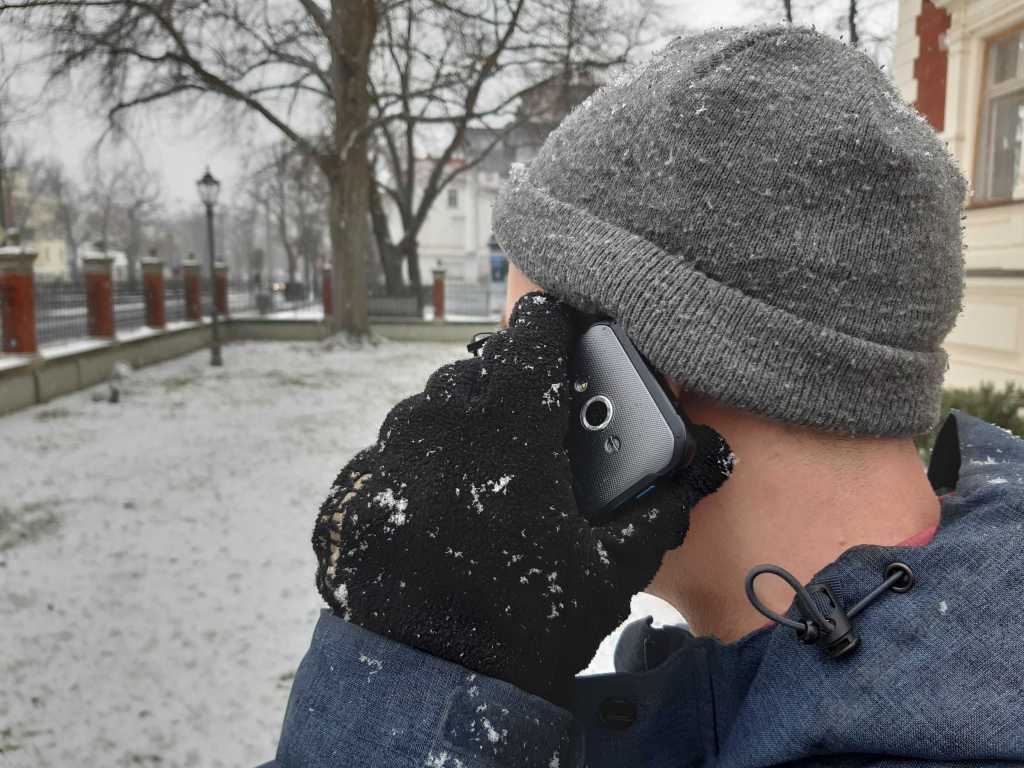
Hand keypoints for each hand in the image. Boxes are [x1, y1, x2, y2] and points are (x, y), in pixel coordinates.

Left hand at [313, 293, 732, 702]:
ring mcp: (388, 456)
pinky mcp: (353, 493)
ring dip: (460, 427)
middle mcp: (440, 423)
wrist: (431, 689)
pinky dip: (417, 468)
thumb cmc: (527, 624)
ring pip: (428, 410)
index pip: (535, 332)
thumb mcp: (607, 571)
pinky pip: (389, 455)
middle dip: (509, 388)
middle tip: (533, 430)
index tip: (567, 331)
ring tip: (484, 478)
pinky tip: (439, 512)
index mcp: (509, 424)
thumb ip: (655, 512)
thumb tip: (691, 480)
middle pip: (479, 372)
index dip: (557, 325)